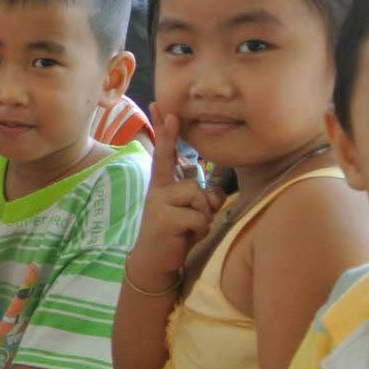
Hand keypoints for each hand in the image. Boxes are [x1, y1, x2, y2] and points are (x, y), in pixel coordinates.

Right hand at [128, 108, 226, 290]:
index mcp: (163, 184)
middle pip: (181, 172)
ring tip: (189, 229)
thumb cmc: (175, 232)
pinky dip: (200, 230)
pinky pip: (199, 217)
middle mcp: (158, 189)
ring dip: (203, 217)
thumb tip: (214, 195)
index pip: (164, 153)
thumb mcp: (189, 210)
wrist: (154, 261)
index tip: (161, 106)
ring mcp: (159, 203)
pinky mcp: (164, 219)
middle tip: (173, 130)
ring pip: (200, 198)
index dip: (165, 130)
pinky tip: (187, 238)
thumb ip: (202, 197)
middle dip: (184, 165)